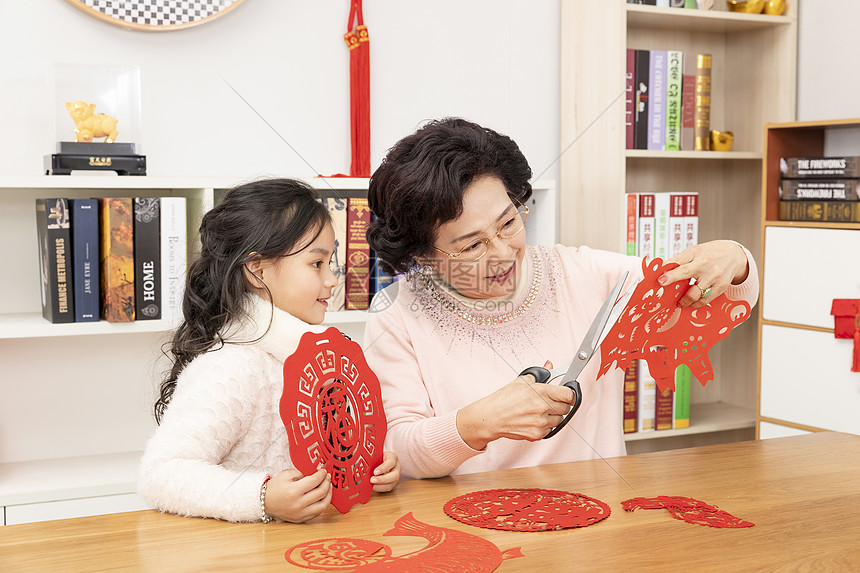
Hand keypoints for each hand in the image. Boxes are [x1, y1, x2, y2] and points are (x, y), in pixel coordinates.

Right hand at [263, 468, 331, 522]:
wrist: (264, 502)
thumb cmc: (274, 488)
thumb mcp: (286, 475)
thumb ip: (301, 473)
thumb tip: (315, 474)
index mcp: (294, 491)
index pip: (315, 481)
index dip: (322, 474)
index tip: (323, 471)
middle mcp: (298, 504)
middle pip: (321, 492)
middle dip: (327, 482)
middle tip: (327, 477)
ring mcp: (300, 513)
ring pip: (323, 505)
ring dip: (328, 495)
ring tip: (328, 487)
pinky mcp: (300, 519)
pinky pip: (317, 513)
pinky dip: (322, 504)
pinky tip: (322, 497)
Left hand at [370, 451, 400, 491]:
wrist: (379, 461)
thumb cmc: (377, 457)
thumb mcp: (376, 455)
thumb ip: (372, 460)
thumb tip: (363, 467)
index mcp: (393, 458)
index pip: (391, 462)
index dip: (383, 468)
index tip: (374, 472)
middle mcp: (397, 468)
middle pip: (395, 475)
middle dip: (383, 479)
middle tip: (372, 480)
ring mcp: (395, 477)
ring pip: (391, 484)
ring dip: (380, 486)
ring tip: (371, 486)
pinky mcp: (392, 484)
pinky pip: (387, 488)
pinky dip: (379, 488)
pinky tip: (372, 487)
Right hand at [456, 361, 575, 449]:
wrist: (491, 417)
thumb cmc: (504, 399)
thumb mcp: (521, 381)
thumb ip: (540, 374)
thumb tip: (549, 364)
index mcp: (541, 391)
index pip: (569, 394)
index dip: (570, 394)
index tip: (568, 395)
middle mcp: (542, 407)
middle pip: (566, 408)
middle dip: (560, 404)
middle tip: (550, 402)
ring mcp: (541, 422)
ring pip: (559, 420)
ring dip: (553, 416)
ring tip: (539, 411)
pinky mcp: (537, 434)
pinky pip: (550, 430)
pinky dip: (545, 426)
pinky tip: (534, 420)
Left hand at [659, 240, 749, 307]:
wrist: (734, 255)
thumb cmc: (710, 253)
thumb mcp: (694, 251)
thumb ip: (678, 261)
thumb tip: (662, 270)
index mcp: (697, 254)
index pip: (680, 264)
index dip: (669, 273)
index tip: (660, 280)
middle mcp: (706, 265)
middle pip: (686, 275)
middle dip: (674, 283)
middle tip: (665, 291)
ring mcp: (714, 277)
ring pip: (695, 294)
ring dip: (684, 300)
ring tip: (679, 302)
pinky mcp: (721, 288)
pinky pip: (705, 300)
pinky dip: (696, 303)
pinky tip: (691, 303)